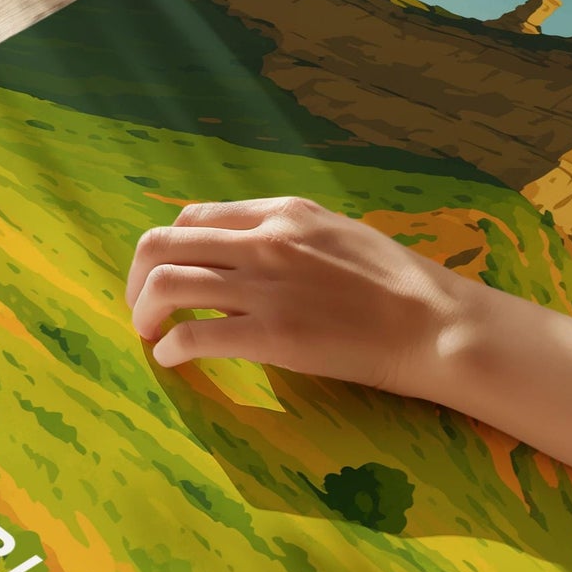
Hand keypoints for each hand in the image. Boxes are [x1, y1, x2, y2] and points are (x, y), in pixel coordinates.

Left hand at [126, 196, 477, 395]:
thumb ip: (286, 238)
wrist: (434, 323)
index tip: (166, 276)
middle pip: (163, 243)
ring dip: (144, 311)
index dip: (169, 248)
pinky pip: (194, 335)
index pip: (195, 217)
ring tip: (150, 334)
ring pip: (166, 284)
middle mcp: (265, 239)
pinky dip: (171, 348)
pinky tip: (174, 360)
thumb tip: (242, 259)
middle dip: (137, 278)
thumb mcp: (336, 234)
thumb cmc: (396, 284)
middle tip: (142, 308)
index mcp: (282, 212)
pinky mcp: (271, 334)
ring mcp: (265, 286)